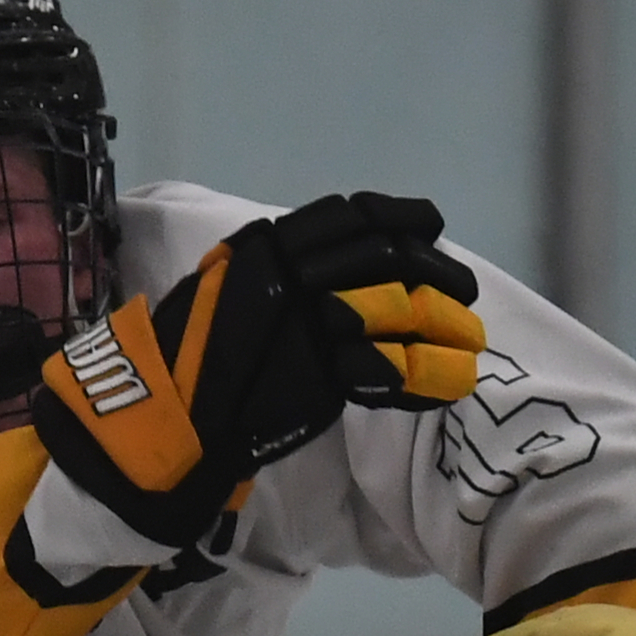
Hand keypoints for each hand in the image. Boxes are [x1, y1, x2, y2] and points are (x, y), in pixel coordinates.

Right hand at [29, 192, 483, 550]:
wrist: (167, 419)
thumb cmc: (193, 360)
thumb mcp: (231, 292)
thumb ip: (280, 275)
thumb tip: (337, 270)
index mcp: (268, 245)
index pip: (350, 216)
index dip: (400, 220)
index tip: (432, 230)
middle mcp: (289, 272)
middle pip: (384, 257)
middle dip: (434, 273)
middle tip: (465, 293)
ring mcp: (305, 321)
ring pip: (395, 310)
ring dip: (440, 328)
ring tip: (468, 344)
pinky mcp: (317, 373)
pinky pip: (387, 369)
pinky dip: (422, 378)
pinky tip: (445, 385)